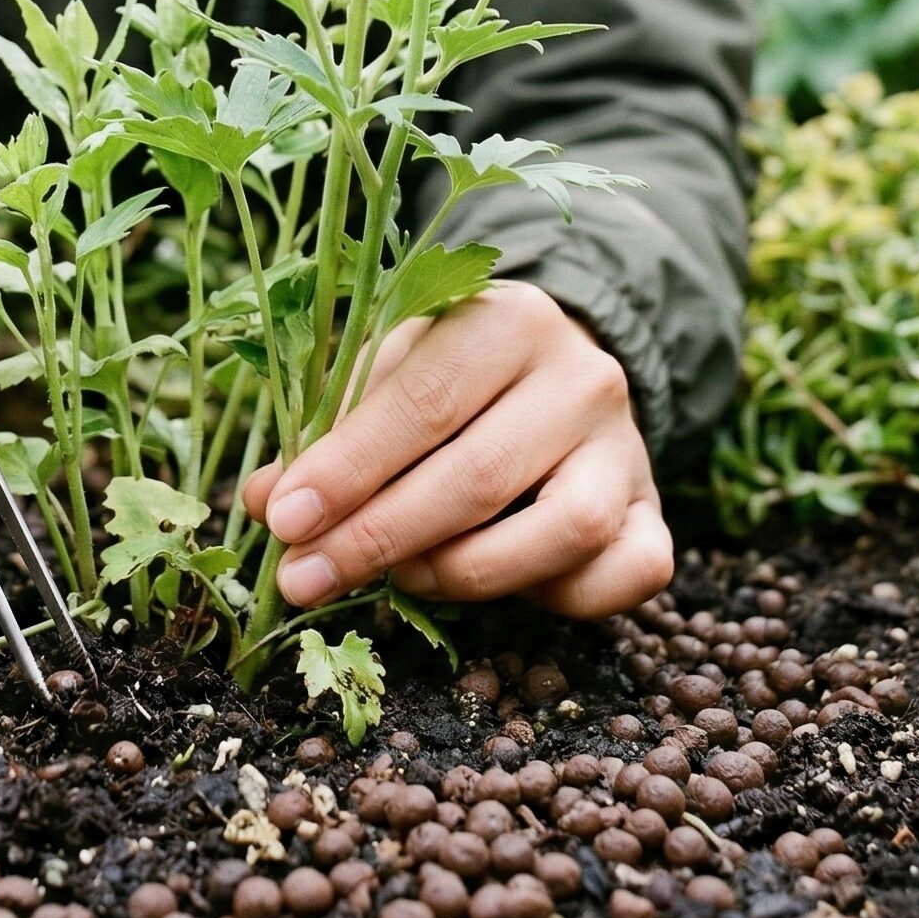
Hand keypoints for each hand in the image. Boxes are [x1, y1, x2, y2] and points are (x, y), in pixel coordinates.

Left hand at [242, 282, 672, 616]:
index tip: (284, 520)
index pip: (421, 402)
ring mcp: (629, 447)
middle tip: (306, 578)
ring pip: (561, 531)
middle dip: (379, 537)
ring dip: (464, 573)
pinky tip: (498, 589)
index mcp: (506, 319)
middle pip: (479, 475)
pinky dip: (560, 598)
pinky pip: (627, 572)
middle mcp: (582, 377)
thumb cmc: (453, 374)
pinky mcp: (657, 512)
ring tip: (400, 579)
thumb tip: (260, 500)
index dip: (348, 468)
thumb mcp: (388, 374)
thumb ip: (330, 430)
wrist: (564, 367)